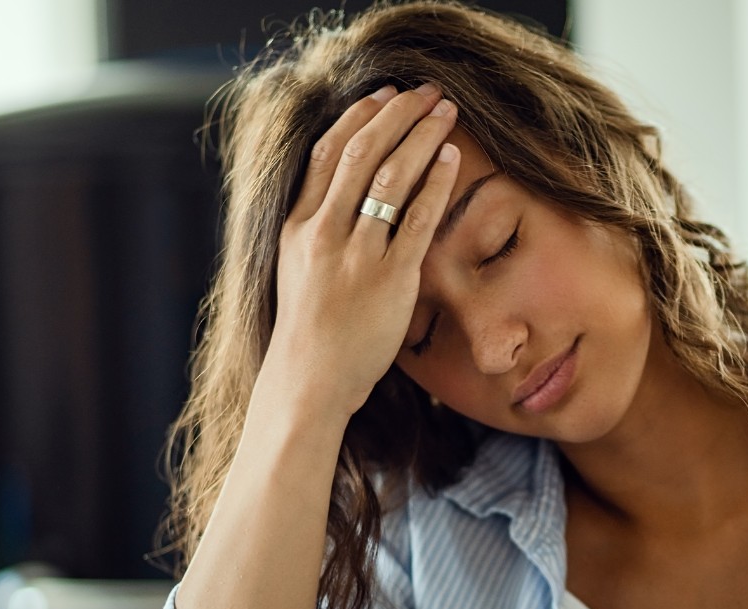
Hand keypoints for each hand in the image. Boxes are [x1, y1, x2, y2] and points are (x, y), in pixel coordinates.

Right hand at [269, 82, 461, 418]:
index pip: (327, 151)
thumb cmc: (310, 327)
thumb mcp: (296, 264)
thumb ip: (315, 225)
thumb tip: (340, 189)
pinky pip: (417, 219)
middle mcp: (323, 231)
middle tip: (428, 91)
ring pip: (391, 176)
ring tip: (447, 111)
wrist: (310, 379)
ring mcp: (356, 254)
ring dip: (422, 136)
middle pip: (363, 152)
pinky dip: (435, 182)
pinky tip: (451, 158)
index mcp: (297, 223)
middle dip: (399, 113)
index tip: (385, 94)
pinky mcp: (390, 279)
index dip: (359, 116)